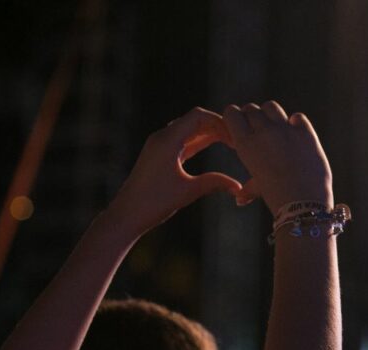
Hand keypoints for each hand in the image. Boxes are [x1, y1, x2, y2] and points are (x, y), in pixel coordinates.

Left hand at [105, 108, 241, 237]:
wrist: (127, 214)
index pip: (198, 116)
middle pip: (194, 120)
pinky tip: (212, 145)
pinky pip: (182, 140)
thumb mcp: (188, 191)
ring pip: (188, 129)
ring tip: (229, 142)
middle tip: (237, 139)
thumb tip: (239, 186)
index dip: (220, 123)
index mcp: (167, 140)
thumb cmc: (155, 203)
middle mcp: (161, 137)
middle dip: (217, 126)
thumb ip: (214, 183)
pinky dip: (198, 140)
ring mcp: (159, 145)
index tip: (235, 137)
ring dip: (208, 132)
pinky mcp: (159, 154)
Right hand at [222, 102, 332, 213]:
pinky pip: (298, 117)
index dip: (235, 117)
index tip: (241, 126)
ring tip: (276, 130)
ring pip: (271, 107)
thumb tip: (240, 199)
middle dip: (253, 117)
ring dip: (272, 115)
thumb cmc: (277, 198)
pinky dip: (296, 123)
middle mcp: (263, 132)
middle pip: (252, 109)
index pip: (232, 113)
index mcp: (245, 144)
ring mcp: (285, 130)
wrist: (304, 203)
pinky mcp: (305, 132)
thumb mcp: (259, 189)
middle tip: (260, 131)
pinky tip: (296, 135)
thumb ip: (249, 188)